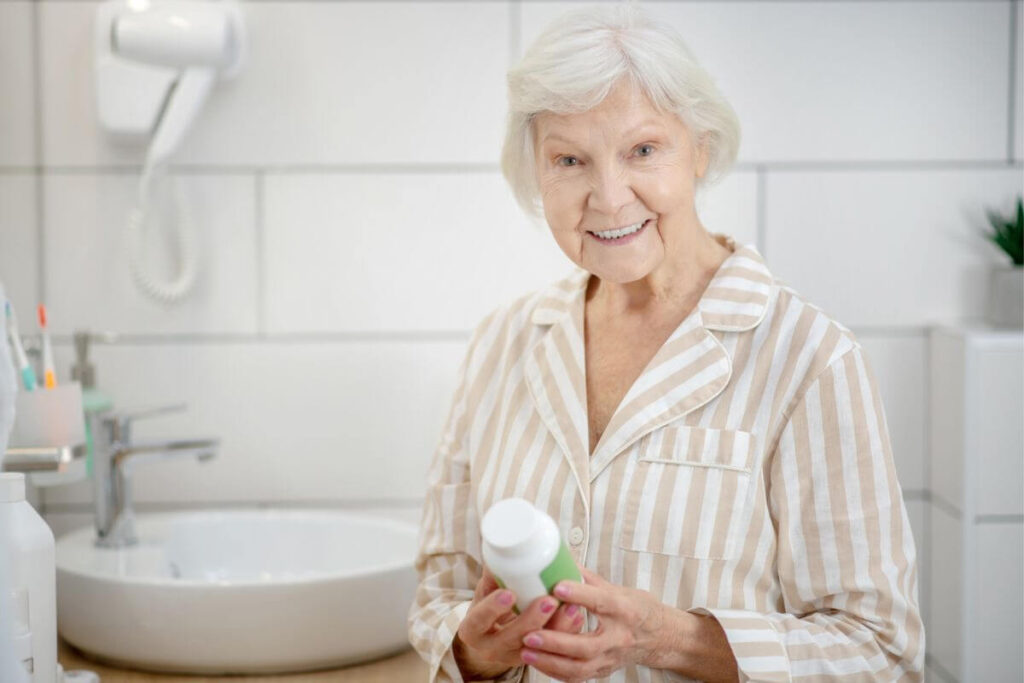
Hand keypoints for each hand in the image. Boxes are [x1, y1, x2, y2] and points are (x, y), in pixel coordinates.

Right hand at [453, 568, 585, 680]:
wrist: (492, 637)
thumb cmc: (488, 607)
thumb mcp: (485, 593)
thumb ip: (493, 575)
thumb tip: (502, 551)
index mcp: (473, 630)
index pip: (479, 620)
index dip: (493, 608)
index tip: (509, 593)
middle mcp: (490, 648)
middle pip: (511, 638)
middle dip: (532, 620)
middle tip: (549, 600)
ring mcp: (513, 657)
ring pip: (536, 648)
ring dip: (556, 628)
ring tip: (571, 606)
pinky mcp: (534, 659)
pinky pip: (552, 651)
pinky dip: (566, 632)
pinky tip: (576, 616)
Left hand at [518, 567, 675, 681]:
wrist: (660, 637)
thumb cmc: (637, 608)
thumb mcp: (619, 588)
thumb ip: (588, 578)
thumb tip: (562, 558)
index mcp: (624, 609)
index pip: (601, 602)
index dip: (579, 595)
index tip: (556, 588)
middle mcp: (619, 637)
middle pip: (587, 645)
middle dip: (556, 642)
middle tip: (529, 634)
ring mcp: (612, 658)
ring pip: (580, 668)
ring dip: (550, 662)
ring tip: (526, 651)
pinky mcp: (604, 671)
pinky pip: (578, 677)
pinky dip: (556, 671)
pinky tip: (537, 662)